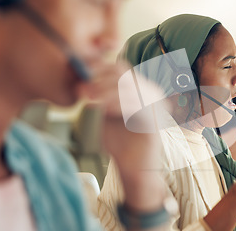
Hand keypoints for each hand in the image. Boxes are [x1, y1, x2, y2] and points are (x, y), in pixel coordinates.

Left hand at [78, 60, 167, 210]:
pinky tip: (103, 110)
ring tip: (90, 99)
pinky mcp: (156, 120)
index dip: (99, 68)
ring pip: (129, 87)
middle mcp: (149, 93)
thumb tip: (80, 81)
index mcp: (137, 88)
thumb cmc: (119, 141)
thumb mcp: (104, 115)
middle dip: (100, 79)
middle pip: (124, 73)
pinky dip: (118, 105)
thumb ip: (96, 98)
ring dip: (106, 92)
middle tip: (83, 90)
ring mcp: (155, 106)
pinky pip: (137, 105)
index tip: (80, 76)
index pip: (119, 67)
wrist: (132, 167)